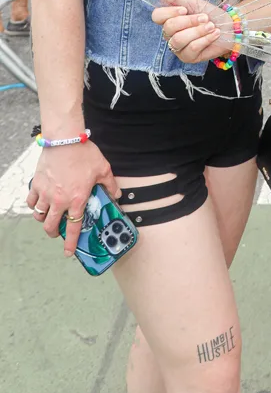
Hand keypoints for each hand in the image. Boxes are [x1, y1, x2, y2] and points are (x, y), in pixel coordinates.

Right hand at [26, 142, 120, 256]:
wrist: (65, 140)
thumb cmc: (85, 154)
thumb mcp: (104, 170)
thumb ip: (111, 184)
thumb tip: (118, 193)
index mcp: (77, 200)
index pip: (73, 227)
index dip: (70, 242)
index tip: (68, 252)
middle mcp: (59, 200)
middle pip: (50, 225)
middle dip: (53, 233)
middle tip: (56, 232)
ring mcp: (46, 193)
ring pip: (39, 215)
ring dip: (43, 219)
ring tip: (48, 216)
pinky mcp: (36, 184)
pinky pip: (31, 201)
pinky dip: (33, 205)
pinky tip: (39, 202)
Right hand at [151, 0, 234, 63]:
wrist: (229, 26)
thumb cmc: (210, 14)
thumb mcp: (193, 3)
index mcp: (169, 19)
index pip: (157, 16)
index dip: (170, 12)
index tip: (185, 9)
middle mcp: (170, 34)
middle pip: (169, 27)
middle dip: (189, 21)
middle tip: (205, 18)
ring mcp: (178, 47)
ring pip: (179, 39)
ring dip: (198, 31)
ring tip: (211, 26)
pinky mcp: (188, 57)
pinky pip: (192, 48)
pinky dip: (205, 39)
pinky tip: (214, 34)